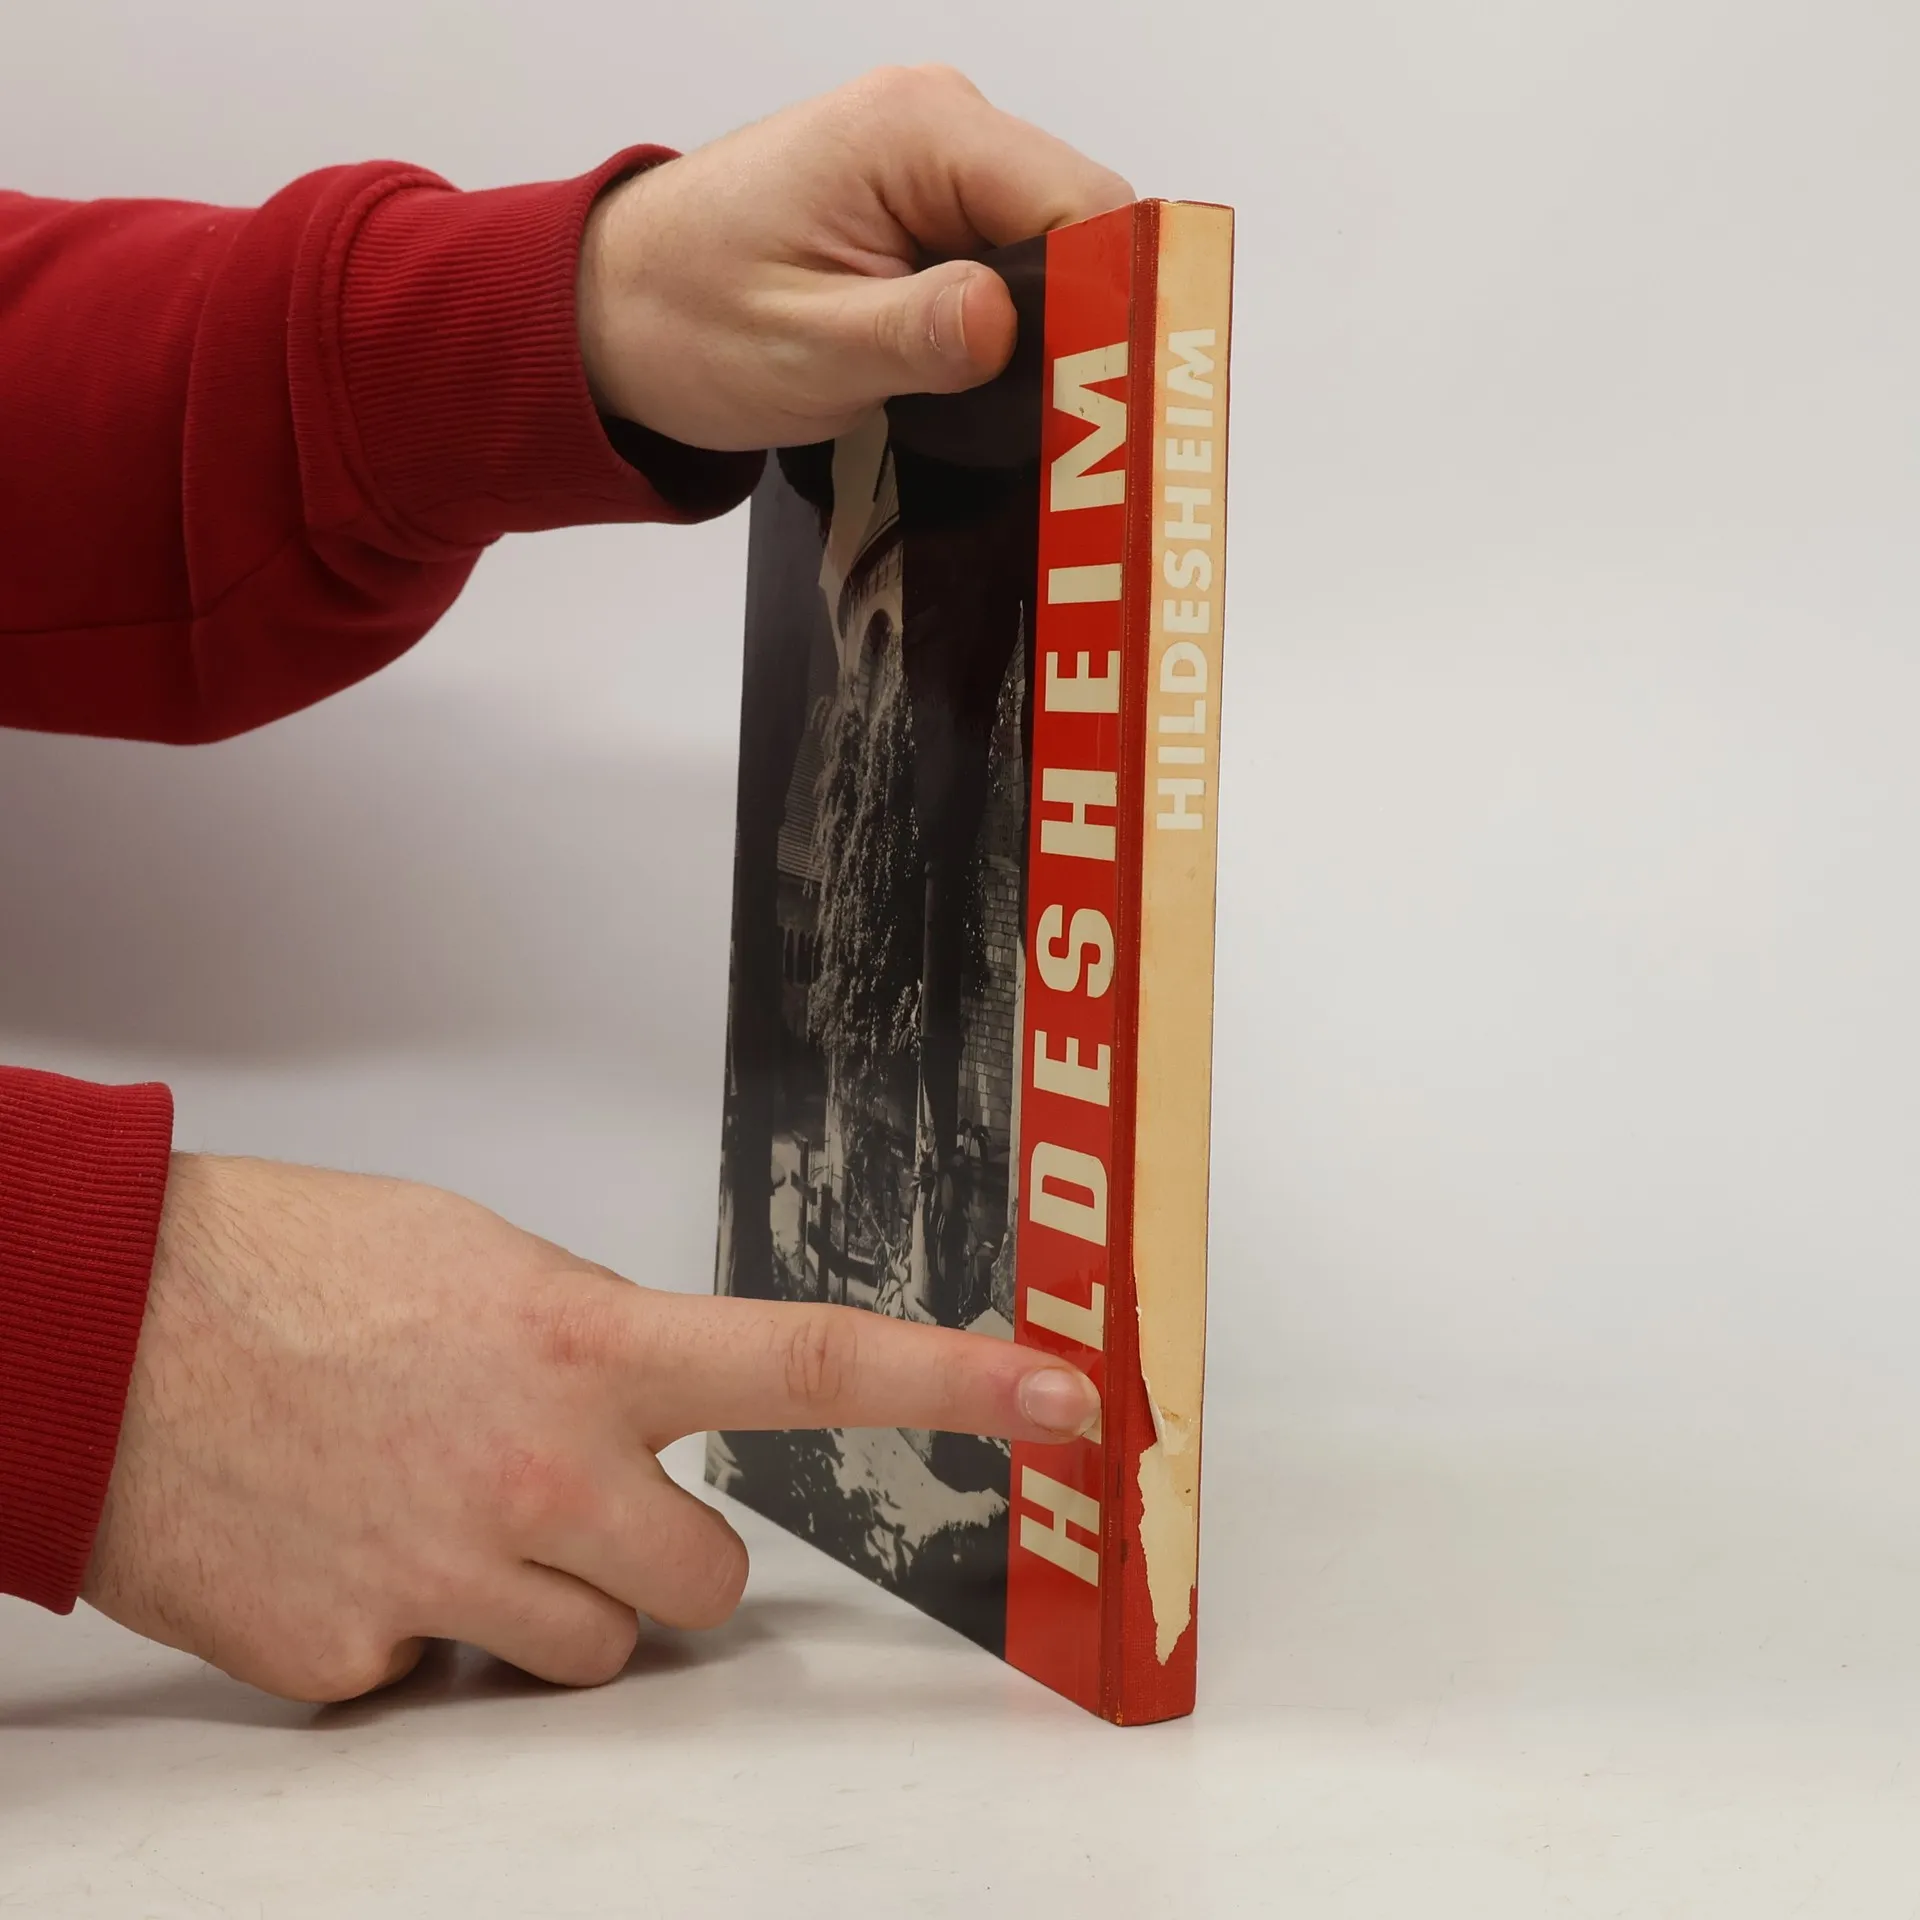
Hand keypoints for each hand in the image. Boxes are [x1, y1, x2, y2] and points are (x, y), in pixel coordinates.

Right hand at [82, 1155, 1097, 1702]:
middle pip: (708, 1587)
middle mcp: (548, 1475)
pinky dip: (420, 1633)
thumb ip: (596, 1346)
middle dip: (660, 1556)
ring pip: (591, 1654)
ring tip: (435, 1507)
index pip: (817, 1366)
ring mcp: (457, 1581)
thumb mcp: (484, 1265)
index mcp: (590, 1346)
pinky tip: (346, 1548)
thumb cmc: (293, 1266)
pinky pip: (450, 1683)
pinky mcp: (362, 1666)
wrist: (100, 1331)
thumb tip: (650, 1416)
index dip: (958, 1384)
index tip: (1071, 1403)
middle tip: (562, 1488)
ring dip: (546, 1603)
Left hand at [576, 64, 1133, 449]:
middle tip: (1076, 441)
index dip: (1111, 304)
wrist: (613, 307)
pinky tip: (986, 394)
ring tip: (1026, 425)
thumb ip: (914, 335)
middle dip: (1087, 332)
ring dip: (1047, 341)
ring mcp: (939, 169)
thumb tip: (1006, 322)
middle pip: (1081, 229)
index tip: (1112, 401)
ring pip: (1053, 256)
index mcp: (920, 131)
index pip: (1081, 204)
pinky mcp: (929, 213)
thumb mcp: (805, 347)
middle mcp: (943, 127)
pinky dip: (1012, 336)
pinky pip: (1011, 268)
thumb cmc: (687, 317)